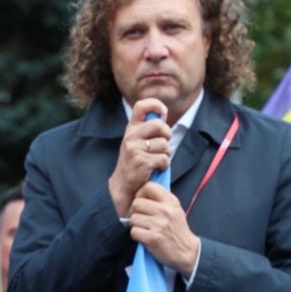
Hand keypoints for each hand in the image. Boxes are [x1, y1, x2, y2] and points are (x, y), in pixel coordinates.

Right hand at [108, 98, 172, 217]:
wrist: (123, 186)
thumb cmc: (135, 163)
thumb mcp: (137, 142)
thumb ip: (148, 129)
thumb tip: (162, 114)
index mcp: (131, 129)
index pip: (141, 106)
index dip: (156, 105)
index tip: (162, 113)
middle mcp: (131, 136)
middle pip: (159, 125)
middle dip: (167, 135)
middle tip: (163, 145)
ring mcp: (134, 148)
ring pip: (165, 144)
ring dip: (166, 154)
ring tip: (156, 160)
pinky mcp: (141, 161)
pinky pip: (164, 159)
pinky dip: (164, 165)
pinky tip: (155, 169)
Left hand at [128, 182, 199, 275]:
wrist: (187, 251)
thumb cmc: (177, 230)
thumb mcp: (174, 210)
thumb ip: (161, 200)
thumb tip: (143, 190)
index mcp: (171, 201)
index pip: (149, 186)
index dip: (141, 194)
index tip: (143, 203)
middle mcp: (166, 211)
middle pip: (136, 203)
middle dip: (136, 212)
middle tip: (143, 219)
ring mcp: (159, 224)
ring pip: (133, 218)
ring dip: (136, 225)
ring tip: (146, 229)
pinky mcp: (153, 238)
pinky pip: (134, 232)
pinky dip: (137, 236)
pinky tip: (146, 237)